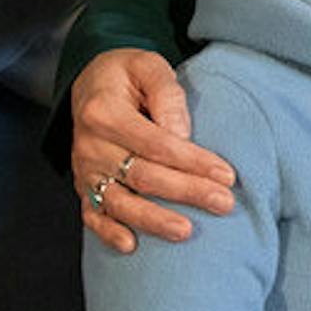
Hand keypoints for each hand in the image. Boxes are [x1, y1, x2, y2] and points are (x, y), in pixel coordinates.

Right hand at [70, 48, 235, 252]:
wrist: (89, 83)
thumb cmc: (127, 73)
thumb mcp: (149, 65)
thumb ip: (167, 94)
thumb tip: (182, 134)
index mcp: (104, 113)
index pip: (156, 144)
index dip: (193, 162)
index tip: (227, 175)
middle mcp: (90, 146)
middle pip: (142, 176)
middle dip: (186, 192)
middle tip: (224, 203)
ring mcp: (85, 170)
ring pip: (119, 202)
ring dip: (153, 220)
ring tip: (186, 232)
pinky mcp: (83, 186)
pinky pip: (92, 214)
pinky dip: (108, 233)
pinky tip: (131, 246)